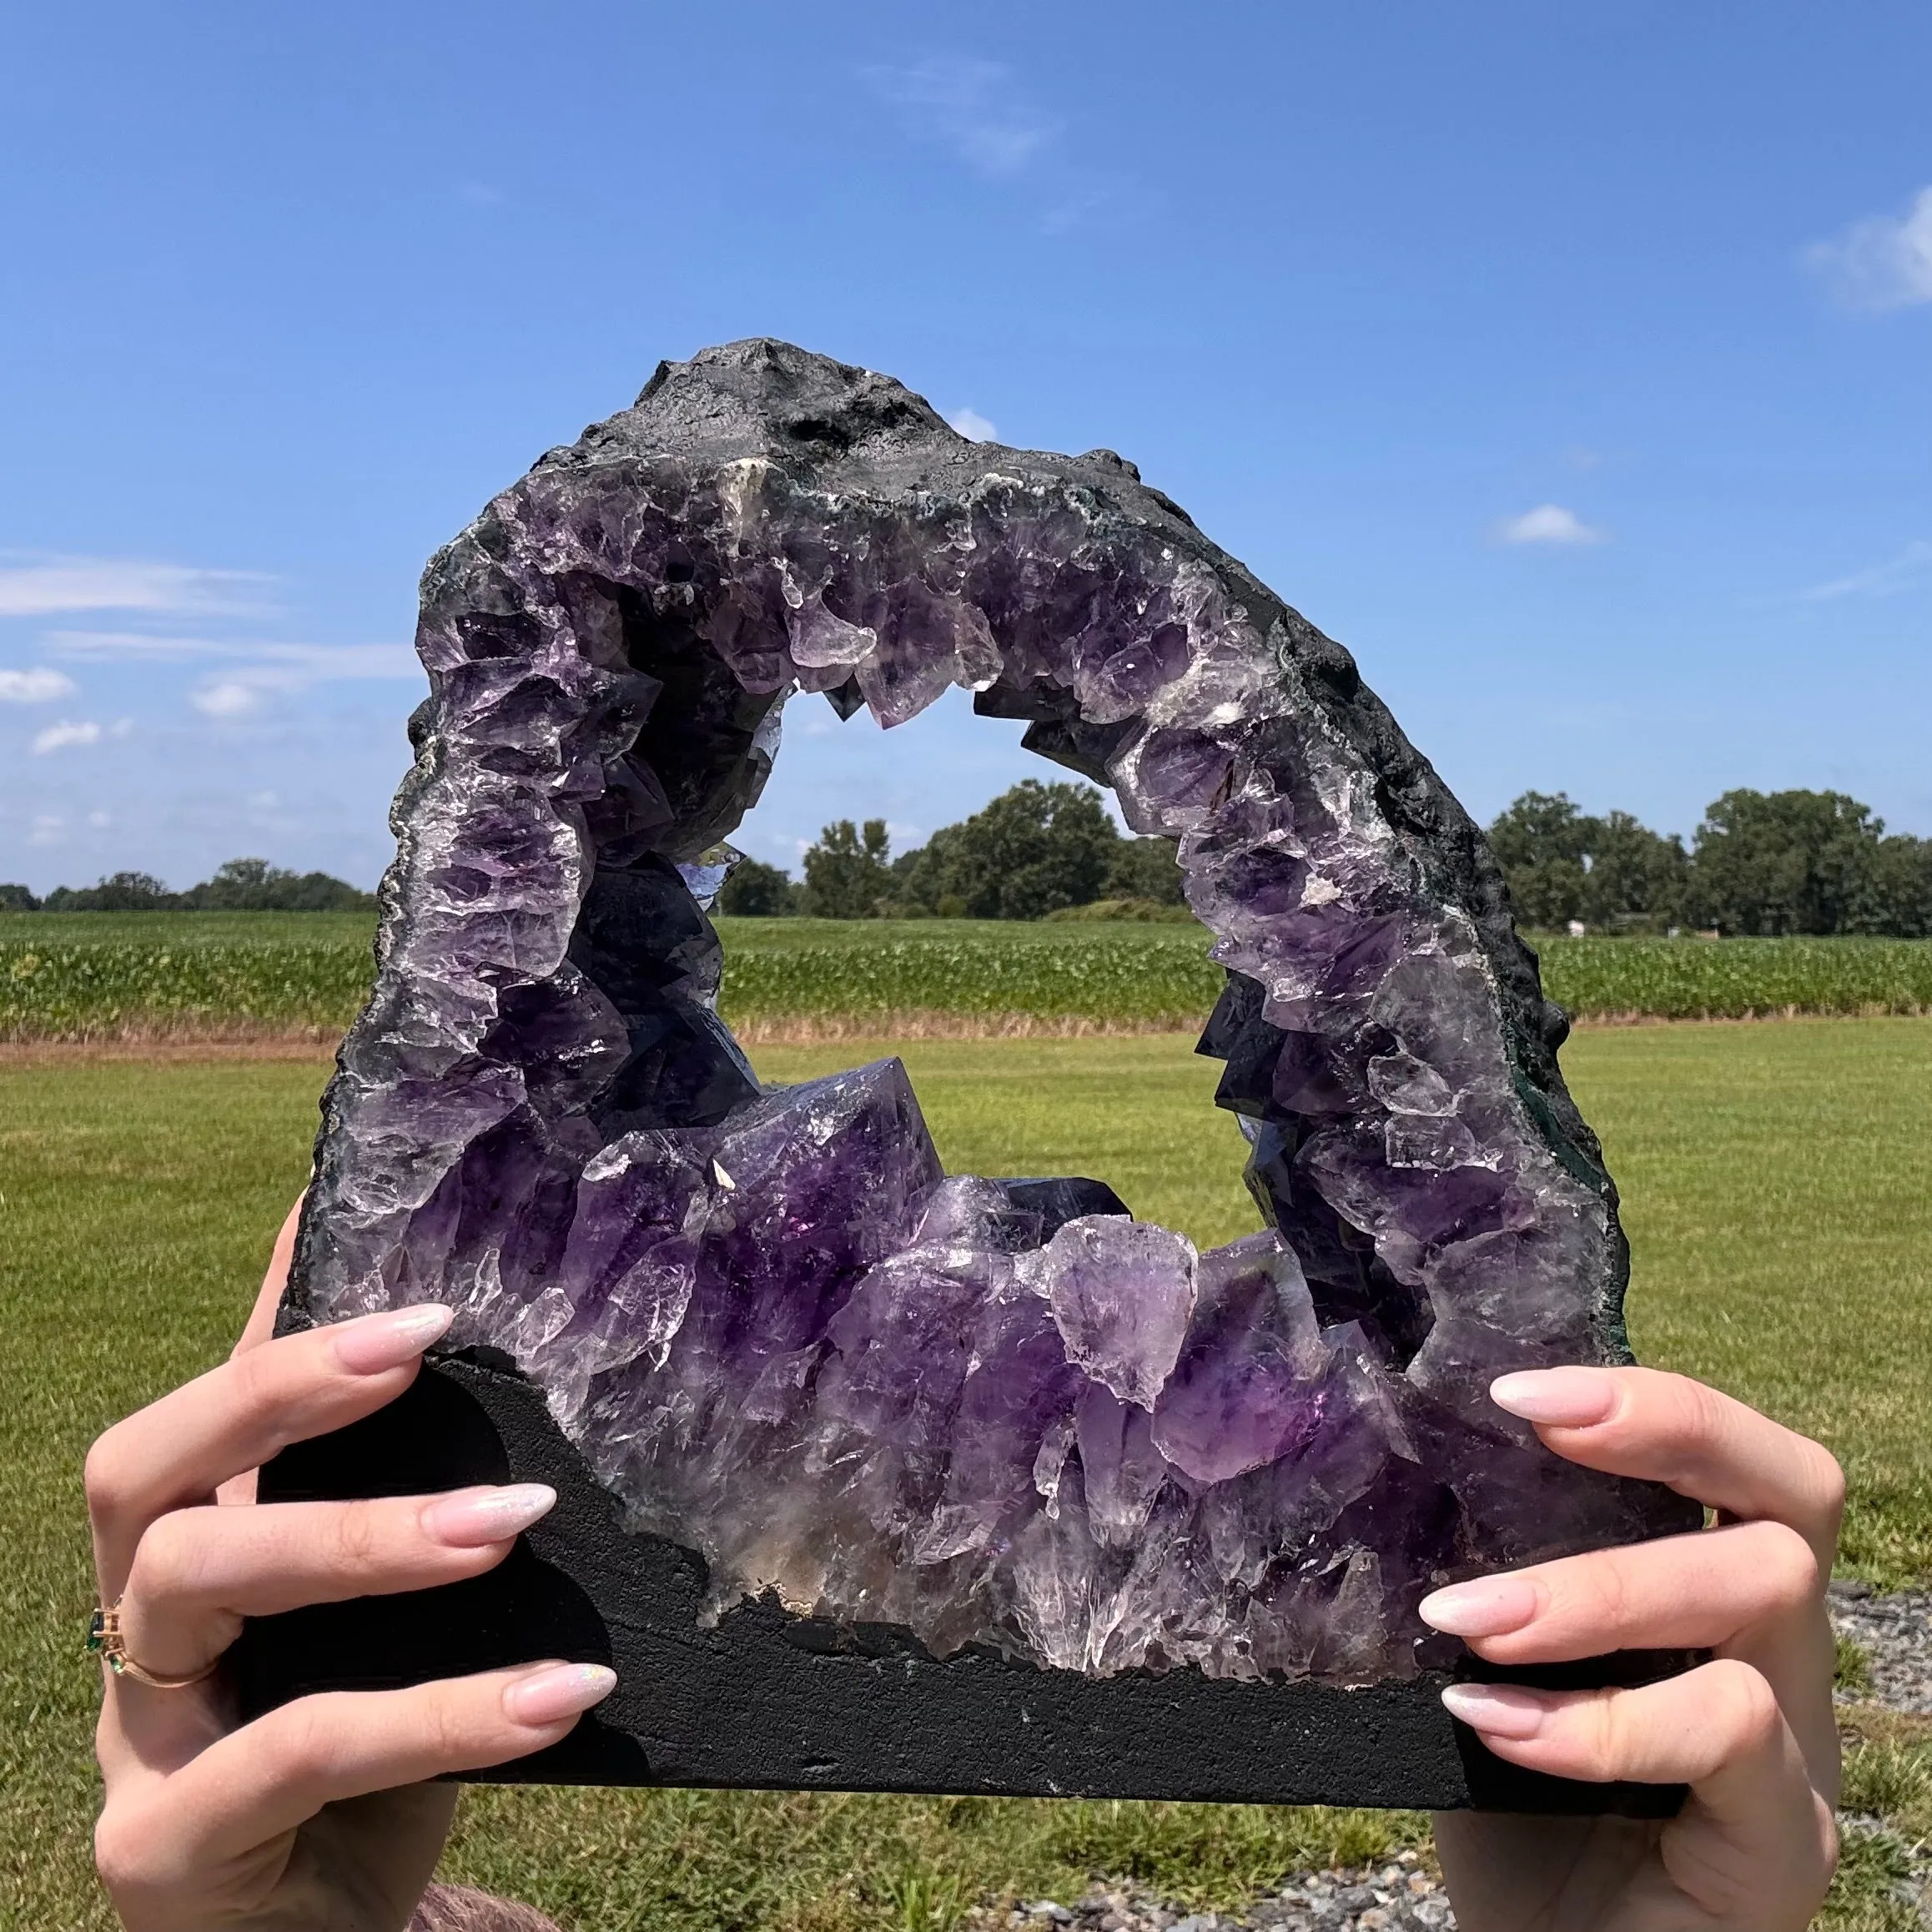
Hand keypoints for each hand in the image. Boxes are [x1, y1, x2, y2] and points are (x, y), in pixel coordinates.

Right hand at [88, 1203, 616, 1930]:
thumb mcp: (397, 1623)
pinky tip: (564, 1693)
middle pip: (137, 1471)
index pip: (207, 1408)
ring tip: (514, 1514)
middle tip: (423, 1347)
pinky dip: (441, 1713)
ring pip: (190, 1586)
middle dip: (275, 1393)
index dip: (281, 1325)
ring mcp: (138, 1739)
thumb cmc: (373, 1758)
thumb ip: (420, 1508)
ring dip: (362, 1536)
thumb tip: (502, 1365)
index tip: (394, 1257)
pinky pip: (295, 1753)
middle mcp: (142, 1629)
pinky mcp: (167, 1849)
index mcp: (198, 1553)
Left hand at [1427, 1366, 1842, 1931]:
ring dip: (1601, 1588)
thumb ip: (1478, 1575)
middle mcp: (1780, 1657)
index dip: (1656, 1401)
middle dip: (1660, 1438)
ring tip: (1470, 1615)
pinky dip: (1600, 1719)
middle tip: (1526, 1427)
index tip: (1516, 1390)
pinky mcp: (1785, 1845)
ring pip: (1764, 1600)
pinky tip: (1492, 1723)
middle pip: (1793, 1497)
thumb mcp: (1488, 1665)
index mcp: (1716, 1596)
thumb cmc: (1507, 1806)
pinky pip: (1730, 1738)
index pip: (1745, 1457)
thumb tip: (1367, 1465)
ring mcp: (1798, 1751)